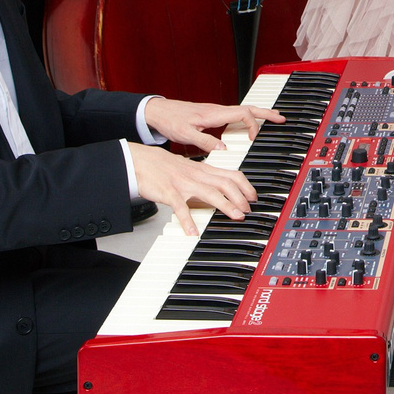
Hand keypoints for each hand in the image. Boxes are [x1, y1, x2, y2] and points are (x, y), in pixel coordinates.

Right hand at [127, 144, 255, 235]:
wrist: (140, 160)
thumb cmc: (164, 166)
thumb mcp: (189, 169)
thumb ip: (205, 177)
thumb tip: (220, 187)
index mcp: (202, 170)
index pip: (231, 174)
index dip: (245, 186)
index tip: (253, 197)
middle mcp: (196, 175)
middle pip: (225, 183)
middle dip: (240, 197)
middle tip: (248, 210)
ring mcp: (183, 183)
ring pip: (209, 192)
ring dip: (225, 205)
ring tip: (235, 217)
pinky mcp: (169, 192)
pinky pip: (180, 207)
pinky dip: (188, 221)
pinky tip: (193, 233)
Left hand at [143, 97, 287, 150]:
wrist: (158, 112)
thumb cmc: (170, 120)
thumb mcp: (185, 134)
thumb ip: (204, 141)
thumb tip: (223, 148)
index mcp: (214, 114)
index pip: (243, 114)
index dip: (252, 125)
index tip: (254, 138)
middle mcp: (217, 110)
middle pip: (248, 108)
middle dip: (266, 112)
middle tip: (281, 118)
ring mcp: (216, 111)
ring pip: (243, 110)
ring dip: (259, 114)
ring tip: (272, 119)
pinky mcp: (212, 114)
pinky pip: (235, 114)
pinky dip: (247, 117)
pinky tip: (248, 124)